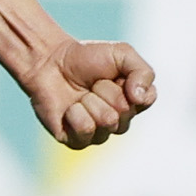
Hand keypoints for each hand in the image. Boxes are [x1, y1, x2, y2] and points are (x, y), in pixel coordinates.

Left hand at [23, 36, 156, 150]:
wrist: (50, 62)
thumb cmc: (86, 59)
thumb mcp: (122, 54)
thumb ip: (142, 72)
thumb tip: (140, 98)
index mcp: (133, 102)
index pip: (146, 99)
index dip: (129, 84)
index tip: (115, 74)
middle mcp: (120, 121)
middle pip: (125, 111)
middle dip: (106, 90)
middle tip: (93, 83)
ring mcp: (99, 133)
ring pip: (107, 121)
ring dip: (90, 100)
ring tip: (81, 95)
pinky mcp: (78, 141)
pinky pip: (86, 129)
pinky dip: (75, 113)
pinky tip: (69, 108)